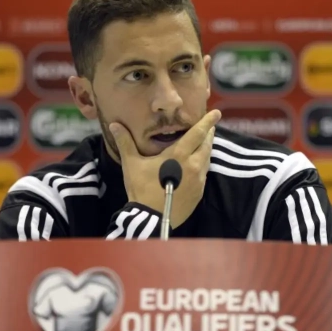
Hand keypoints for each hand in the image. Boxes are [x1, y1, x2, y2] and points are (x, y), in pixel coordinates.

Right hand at [109, 110, 220, 227]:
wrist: (151, 218)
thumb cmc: (142, 189)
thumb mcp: (132, 164)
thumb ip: (126, 142)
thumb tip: (114, 124)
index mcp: (179, 155)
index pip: (197, 133)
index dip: (207, 121)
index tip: (216, 112)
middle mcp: (193, 165)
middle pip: (206, 145)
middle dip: (209, 133)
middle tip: (210, 125)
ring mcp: (198, 180)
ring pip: (207, 159)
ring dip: (207, 148)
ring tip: (205, 141)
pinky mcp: (199, 192)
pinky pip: (204, 173)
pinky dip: (203, 164)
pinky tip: (198, 163)